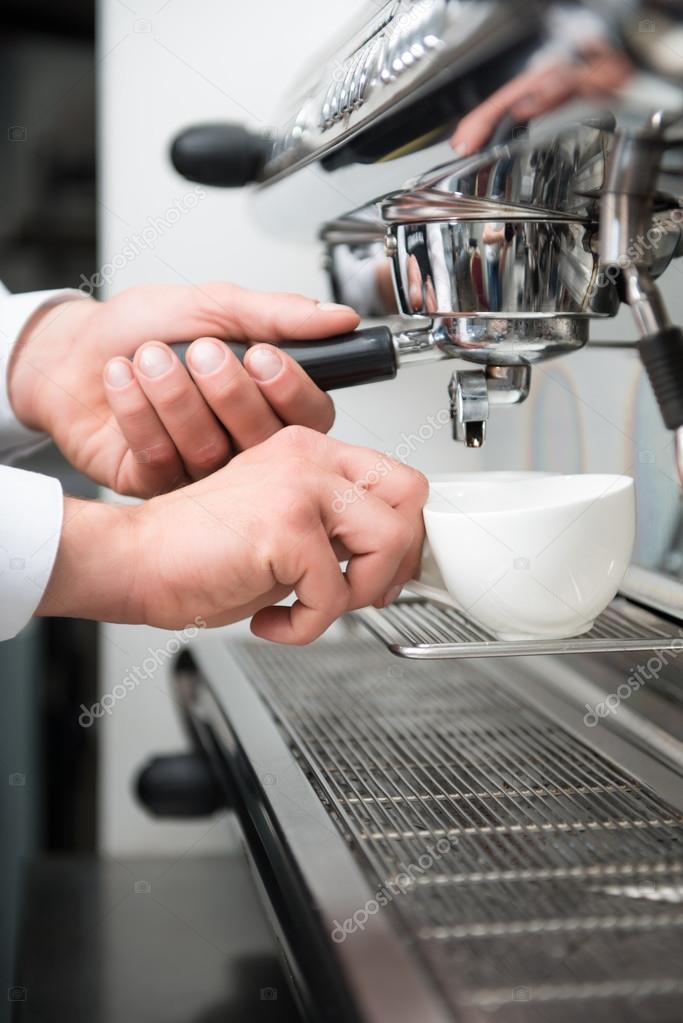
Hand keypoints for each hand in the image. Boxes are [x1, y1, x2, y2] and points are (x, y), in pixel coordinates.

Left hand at [8, 283, 358, 495]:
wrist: (69, 349)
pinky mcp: (155, 485)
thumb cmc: (141, 327)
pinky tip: (121, 380)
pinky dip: (136, 412)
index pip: (311, 416)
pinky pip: (160, 460)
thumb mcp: (214, 305)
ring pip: (209, 450)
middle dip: (227, 391)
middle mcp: (239, 441)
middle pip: (263, 439)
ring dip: (174, 395)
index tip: (262, 356)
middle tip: (199, 351)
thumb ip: (278, 314)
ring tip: (148, 357)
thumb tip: (340, 318)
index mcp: (267, 400)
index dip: (291, 390)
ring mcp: (200, 470)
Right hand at [37, 427, 427, 643]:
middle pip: (410, 494)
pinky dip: (308, 627)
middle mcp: (309, 457)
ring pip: (390, 539)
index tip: (382, 571)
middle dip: (399, 556)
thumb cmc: (196, 553)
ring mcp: (299, 485)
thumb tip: (389, 562)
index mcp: (309, 451)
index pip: (396, 478)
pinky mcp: (286, 526)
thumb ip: (334, 532)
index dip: (403, 532)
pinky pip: (335, 593)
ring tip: (313, 606)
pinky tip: (272, 622)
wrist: (134, 562)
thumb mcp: (283, 529)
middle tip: (365, 591)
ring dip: (359, 592)